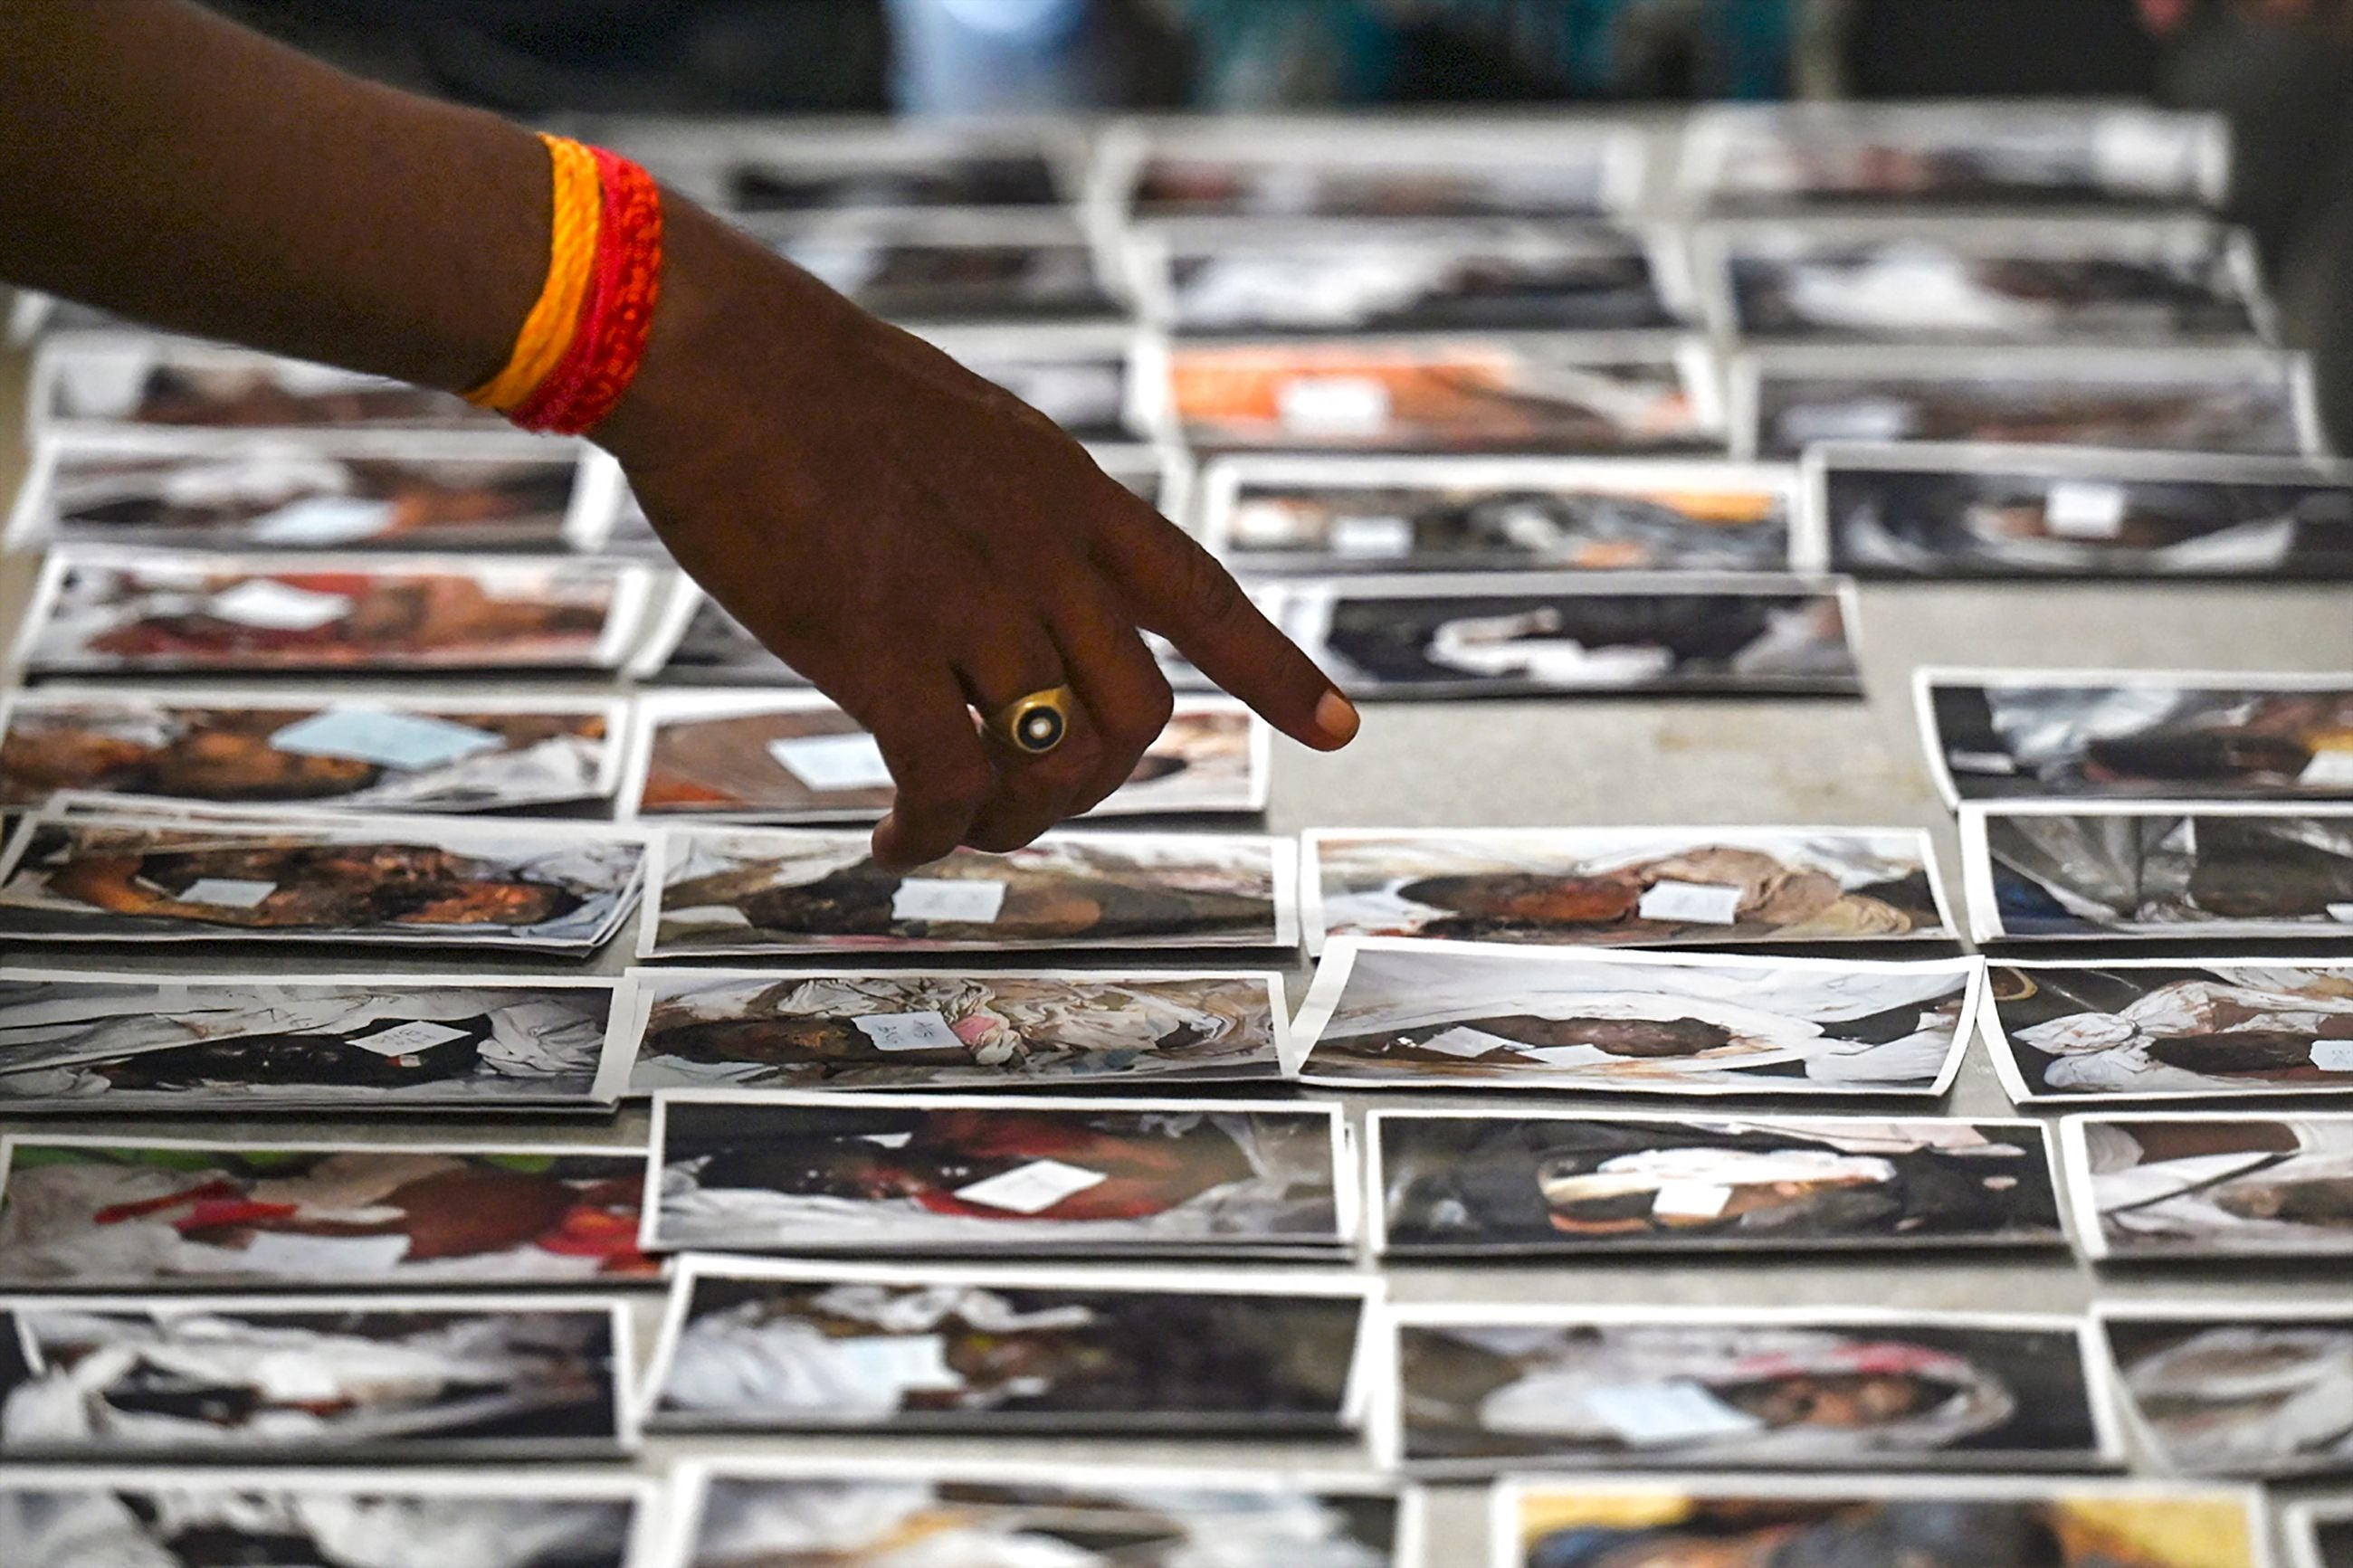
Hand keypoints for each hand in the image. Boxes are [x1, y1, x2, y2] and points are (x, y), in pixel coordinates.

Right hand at [596, 203, 1358, 869]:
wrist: (717, 350)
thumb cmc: (813, 386)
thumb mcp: (965, 429)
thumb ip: (1016, 512)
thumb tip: (1025, 588)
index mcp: (1072, 495)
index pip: (1205, 594)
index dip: (1278, 672)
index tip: (1342, 730)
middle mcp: (1046, 555)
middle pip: (1136, 717)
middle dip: (1094, 785)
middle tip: (1027, 807)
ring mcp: (971, 605)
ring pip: (1047, 762)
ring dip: (1009, 821)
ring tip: (950, 827)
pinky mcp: (881, 649)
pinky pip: (943, 783)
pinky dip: (930, 835)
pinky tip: (892, 845)